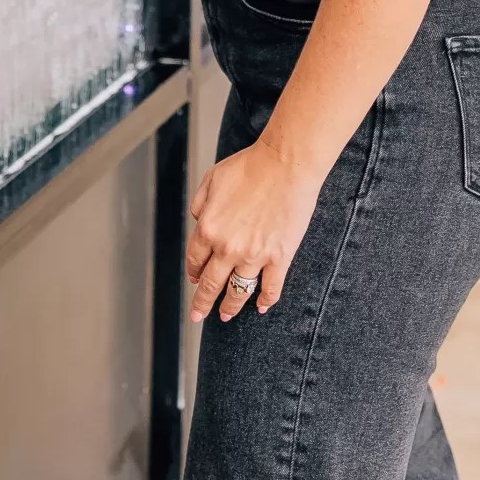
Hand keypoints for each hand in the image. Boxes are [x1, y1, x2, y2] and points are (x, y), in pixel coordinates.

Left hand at [185, 138, 325, 322]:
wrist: (285, 164)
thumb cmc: (250, 166)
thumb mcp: (211, 179)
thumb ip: (200, 204)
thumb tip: (198, 221)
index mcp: (208, 228)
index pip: (195, 260)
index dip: (194, 272)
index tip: (195, 279)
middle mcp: (227, 247)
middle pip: (211, 284)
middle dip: (201, 303)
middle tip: (198, 316)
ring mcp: (254, 256)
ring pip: (238, 292)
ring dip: (230, 307)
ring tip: (226, 315)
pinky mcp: (279, 257)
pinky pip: (270, 288)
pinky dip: (265, 301)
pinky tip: (261, 308)